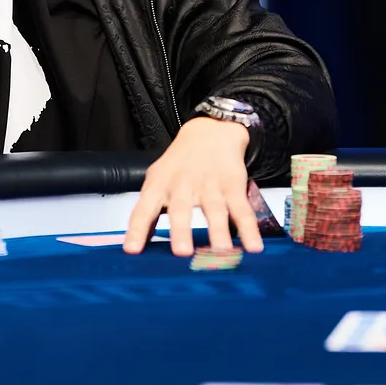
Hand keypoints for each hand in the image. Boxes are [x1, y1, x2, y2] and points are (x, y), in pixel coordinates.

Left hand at [124, 116, 258, 256]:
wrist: (210, 132)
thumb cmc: (179, 164)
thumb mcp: (157, 181)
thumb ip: (149, 213)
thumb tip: (138, 245)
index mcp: (159, 186)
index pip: (143, 210)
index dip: (136, 230)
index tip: (132, 250)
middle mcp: (183, 186)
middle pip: (180, 209)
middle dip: (181, 231)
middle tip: (182, 252)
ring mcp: (209, 186)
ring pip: (214, 210)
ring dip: (218, 231)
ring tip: (222, 252)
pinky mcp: (232, 186)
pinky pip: (241, 210)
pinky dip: (249, 228)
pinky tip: (253, 246)